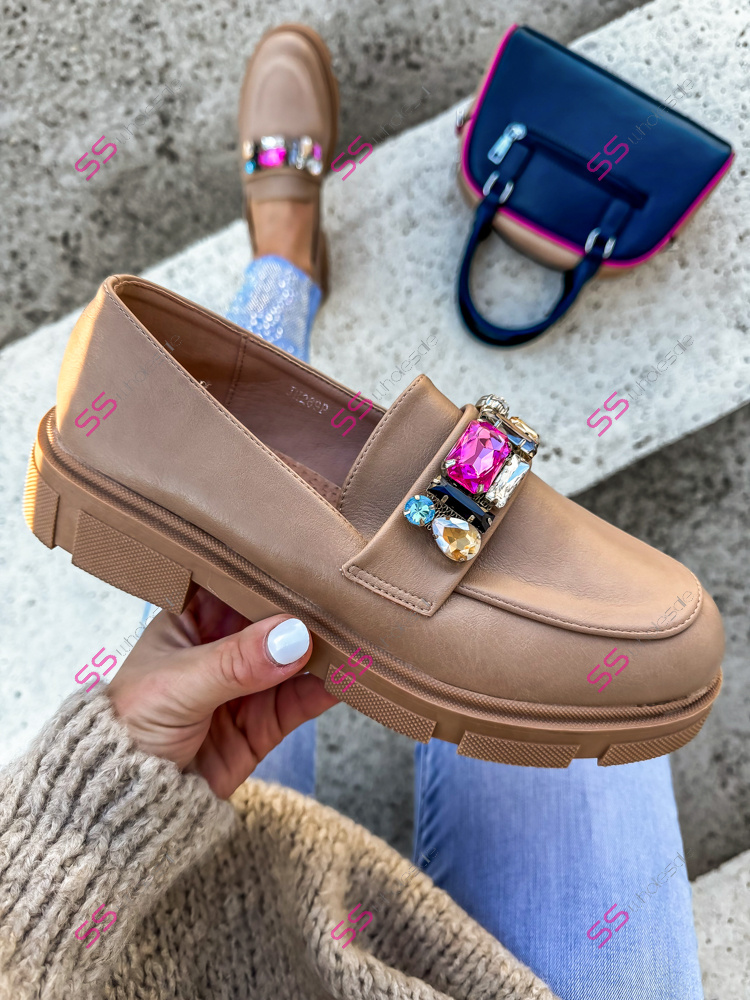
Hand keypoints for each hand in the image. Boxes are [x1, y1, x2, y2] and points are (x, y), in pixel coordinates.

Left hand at [106, 589, 336, 797]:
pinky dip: (328, 688)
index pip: (236, 582)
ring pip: (297, 658)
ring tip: (358, 634)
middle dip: (307, 609)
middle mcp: (224, 645)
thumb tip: (292, 637)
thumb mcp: (178, 685)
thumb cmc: (129, 727)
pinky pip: (303, 700)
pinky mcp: (265, 722)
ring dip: (325, 648)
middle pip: (275, 618)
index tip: (308, 558)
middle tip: (344, 596)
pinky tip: (350, 675)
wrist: (127, 804)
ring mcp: (248, 684)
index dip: (270, 569)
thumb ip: (236, 662)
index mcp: (192, 618)